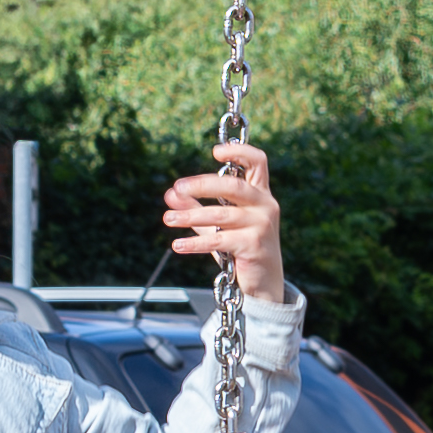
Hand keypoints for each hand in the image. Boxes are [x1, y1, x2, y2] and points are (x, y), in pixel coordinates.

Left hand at [163, 140, 287, 303]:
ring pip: (220, 215)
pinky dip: (195, 243)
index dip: (239, 151)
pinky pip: (219, 240)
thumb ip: (196, 207)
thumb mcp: (218, 224)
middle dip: (202, 185)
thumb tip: (170, 194)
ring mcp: (261, 224)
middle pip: (233, 185)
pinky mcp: (254, 245)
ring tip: (168, 219)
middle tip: (177, 188)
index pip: (257, 162)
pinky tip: (178, 245)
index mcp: (260, 193)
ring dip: (190, 216)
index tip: (215, 151)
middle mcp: (264, 204)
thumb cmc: (241, 247)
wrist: (263, 281)